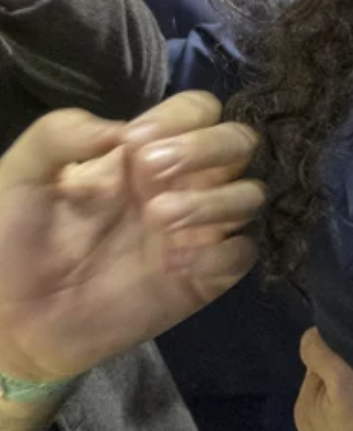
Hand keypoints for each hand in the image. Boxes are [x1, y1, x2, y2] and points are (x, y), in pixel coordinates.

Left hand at [0, 93, 261, 386]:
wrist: (13, 321)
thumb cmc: (14, 242)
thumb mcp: (19, 175)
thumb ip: (59, 134)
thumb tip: (120, 129)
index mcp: (145, 153)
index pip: (199, 110)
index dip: (180, 117)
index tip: (134, 144)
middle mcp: (183, 184)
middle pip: (240, 142)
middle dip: (207, 148)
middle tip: (153, 172)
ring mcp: (198, 231)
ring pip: (251, 195)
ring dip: (214, 200)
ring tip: (159, 218)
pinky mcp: (205, 278)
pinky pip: (243, 252)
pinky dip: (220, 252)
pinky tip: (174, 264)